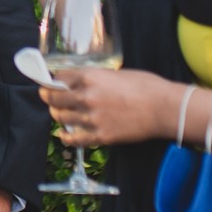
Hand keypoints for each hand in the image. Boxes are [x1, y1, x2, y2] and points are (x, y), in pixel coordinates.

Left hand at [42, 68, 183, 149]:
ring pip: (61, 117)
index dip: (52, 80)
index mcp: (90, 77)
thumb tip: (83, 82)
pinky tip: (64, 134)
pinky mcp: (100, 136)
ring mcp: (92, 118)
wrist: (163, 108)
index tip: (50, 82)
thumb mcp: (117, 73)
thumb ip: (97, 78)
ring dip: (57, 114)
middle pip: (54, 98)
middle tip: (48, 96)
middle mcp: (86, 97)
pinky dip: (66, 136)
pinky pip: (74, 139)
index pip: (59, 78)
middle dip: (48, 96)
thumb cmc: (146, 87)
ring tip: (59, 112)